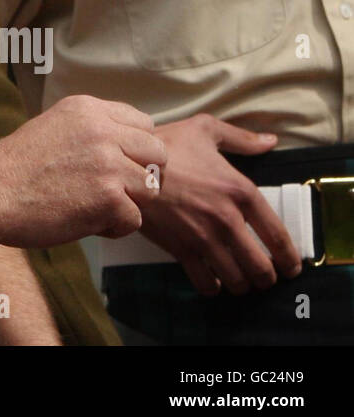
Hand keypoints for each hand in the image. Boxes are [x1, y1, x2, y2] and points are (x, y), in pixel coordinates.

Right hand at [0, 94, 165, 247]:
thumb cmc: (15, 167)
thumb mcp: (54, 127)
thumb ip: (91, 131)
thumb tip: (126, 147)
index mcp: (88, 109)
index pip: (144, 124)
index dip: (136, 149)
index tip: (118, 164)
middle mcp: (102, 130)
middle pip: (158, 153)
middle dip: (142, 175)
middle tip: (115, 189)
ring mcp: (108, 164)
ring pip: (151, 188)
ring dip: (128, 202)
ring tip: (96, 206)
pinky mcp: (109, 198)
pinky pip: (134, 219)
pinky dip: (113, 227)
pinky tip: (85, 221)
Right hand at [138, 114, 300, 295]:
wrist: (125, 164)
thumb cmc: (166, 145)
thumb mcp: (205, 130)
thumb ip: (240, 138)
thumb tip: (269, 141)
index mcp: (240, 191)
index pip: (278, 237)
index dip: (290, 258)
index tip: (291, 267)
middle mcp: (228, 220)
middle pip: (261, 267)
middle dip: (266, 277)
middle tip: (263, 275)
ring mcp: (204, 238)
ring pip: (237, 280)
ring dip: (241, 284)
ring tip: (239, 279)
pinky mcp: (181, 249)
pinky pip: (206, 283)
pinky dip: (213, 287)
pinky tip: (212, 279)